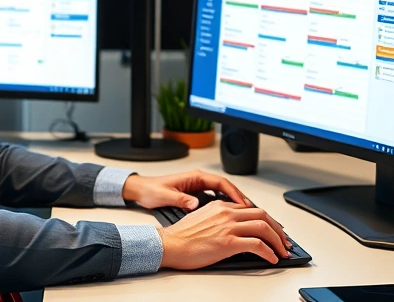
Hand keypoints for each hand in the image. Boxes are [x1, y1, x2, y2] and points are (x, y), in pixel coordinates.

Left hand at [122, 170, 251, 209]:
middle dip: (239, 198)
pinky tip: (229, 215)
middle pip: (226, 187)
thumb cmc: (152, 190)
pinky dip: (225, 205)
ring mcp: (198, 186)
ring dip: (233, 202)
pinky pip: (216, 197)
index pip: (221, 183)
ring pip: (222, 193)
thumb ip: (181, 199)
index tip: (244, 204)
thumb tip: (194, 204)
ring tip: (245, 214)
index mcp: (195, 177)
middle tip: (251, 211)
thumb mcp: (166, 196)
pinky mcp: (196, 193)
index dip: (234, 193)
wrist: (142, 189)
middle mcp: (199, 180)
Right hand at [157, 201, 291, 269]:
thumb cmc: (182, 236)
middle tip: (284, 241)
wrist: (170, 244)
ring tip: (283, 251)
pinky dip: (268, 252)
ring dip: (278, 241)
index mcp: (221, 206)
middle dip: (278, 229)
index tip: (273, 230)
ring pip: (264, 227)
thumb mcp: (202, 218)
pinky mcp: (228, 242)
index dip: (267, 220)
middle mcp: (227, 213)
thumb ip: (219, 218)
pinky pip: (257, 244)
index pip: (252, 209)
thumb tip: (233, 228)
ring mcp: (228, 227)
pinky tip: (272, 258)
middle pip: (263, 215)